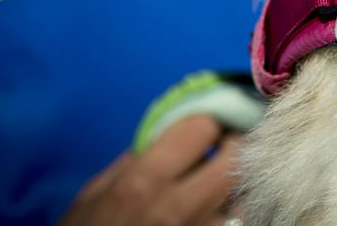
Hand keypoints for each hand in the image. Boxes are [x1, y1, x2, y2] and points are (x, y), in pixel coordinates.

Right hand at [60, 114, 238, 225]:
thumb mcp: (92, 196)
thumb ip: (132, 161)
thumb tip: (166, 135)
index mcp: (144, 183)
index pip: (201, 128)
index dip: (205, 121)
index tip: (204, 125)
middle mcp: (180, 208)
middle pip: (236, 158)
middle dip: (233, 144)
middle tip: (225, 144)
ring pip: (244, 194)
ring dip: (236, 181)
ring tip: (221, 180)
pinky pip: (237, 223)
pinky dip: (232, 211)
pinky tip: (217, 208)